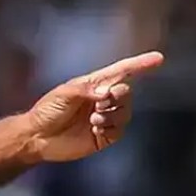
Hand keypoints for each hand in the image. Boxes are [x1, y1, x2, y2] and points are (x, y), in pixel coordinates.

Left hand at [27, 51, 164, 162]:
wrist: (37, 137)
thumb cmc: (46, 111)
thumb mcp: (63, 94)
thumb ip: (85, 90)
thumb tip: (108, 92)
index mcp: (93, 85)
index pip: (120, 72)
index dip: (139, 65)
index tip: (158, 58)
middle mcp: (101, 100)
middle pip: (125, 92)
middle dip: (120, 94)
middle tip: (103, 100)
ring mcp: (104, 118)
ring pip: (125, 112)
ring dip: (112, 113)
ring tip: (93, 118)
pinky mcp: (104, 136)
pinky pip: (119, 130)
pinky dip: (110, 128)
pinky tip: (94, 129)